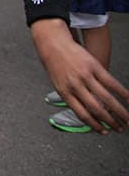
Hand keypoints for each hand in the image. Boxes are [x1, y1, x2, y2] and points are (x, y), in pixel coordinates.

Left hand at [31, 19, 128, 133]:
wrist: (53, 44)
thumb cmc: (55, 64)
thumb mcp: (57, 84)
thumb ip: (70, 97)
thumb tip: (83, 112)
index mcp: (64, 92)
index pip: (82, 114)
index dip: (95, 125)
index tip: (104, 131)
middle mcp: (75, 86)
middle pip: (96, 109)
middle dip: (110, 121)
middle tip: (120, 128)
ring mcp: (85, 76)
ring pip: (106, 98)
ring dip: (119, 111)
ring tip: (127, 118)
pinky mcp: (94, 66)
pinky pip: (111, 82)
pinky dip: (122, 92)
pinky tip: (128, 99)